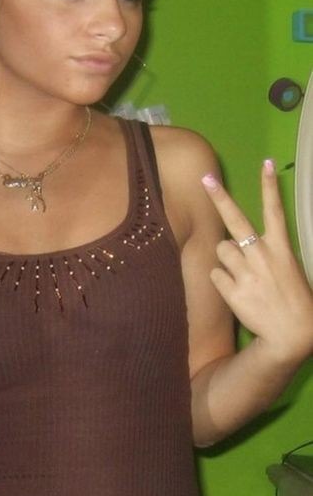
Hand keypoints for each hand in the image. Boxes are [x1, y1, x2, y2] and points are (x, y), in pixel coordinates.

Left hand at [201, 161, 312, 367]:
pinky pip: (215, 274)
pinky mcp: (232, 290)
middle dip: (219, 197)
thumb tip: (237, 243)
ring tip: (242, 274)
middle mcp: (262, 255)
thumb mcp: (288, 268)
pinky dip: (222, 281)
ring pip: (221, 249)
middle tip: (204, 179)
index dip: (270, 186)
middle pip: (236, 220)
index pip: (274, 210)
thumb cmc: (291, 298)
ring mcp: (246, 272)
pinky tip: (237, 291)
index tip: (267, 162)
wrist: (290, 332)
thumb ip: (265, 252)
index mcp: (280, 248)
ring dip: (226, 258)